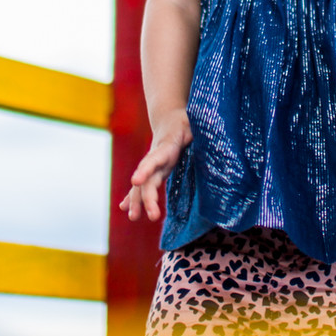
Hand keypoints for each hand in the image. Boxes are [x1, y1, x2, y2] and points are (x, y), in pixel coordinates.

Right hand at [119, 108, 191, 223]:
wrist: (169, 118)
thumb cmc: (186, 120)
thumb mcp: (194, 121)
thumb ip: (199, 128)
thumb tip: (210, 131)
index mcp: (167, 145)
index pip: (155, 158)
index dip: (145, 170)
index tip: (135, 181)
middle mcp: (156, 157)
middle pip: (149, 178)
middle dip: (147, 197)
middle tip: (151, 215)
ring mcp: (154, 165)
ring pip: (143, 184)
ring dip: (137, 201)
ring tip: (133, 217)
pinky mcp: (155, 172)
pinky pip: (143, 186)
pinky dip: (133, 197)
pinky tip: (124, 209)